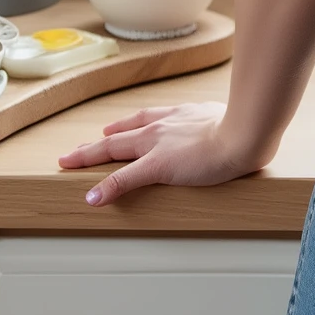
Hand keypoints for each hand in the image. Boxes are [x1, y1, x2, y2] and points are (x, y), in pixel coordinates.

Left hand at [58, 103, 264, 206]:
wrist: (244, 133)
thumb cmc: (244, 127)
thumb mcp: (227, 119)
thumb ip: (217, 125)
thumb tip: (225, 128)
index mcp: (178, 116)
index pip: (143, 119)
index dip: (124, 125)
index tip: (110, 130)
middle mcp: (162, 126)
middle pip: (119, 135)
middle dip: (96, 143)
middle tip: (76, 150)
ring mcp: (157, 144)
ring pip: (113, 149)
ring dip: (88, 156)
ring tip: (69, 162)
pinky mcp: (157, 164)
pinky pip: (124, 178)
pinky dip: (106, 188)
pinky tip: (91, 198)